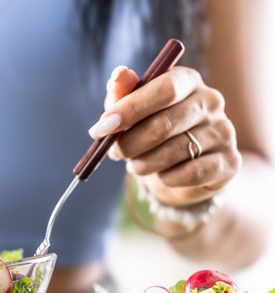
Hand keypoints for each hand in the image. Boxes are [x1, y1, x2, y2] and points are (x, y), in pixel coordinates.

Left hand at [89, 65, 241, 206]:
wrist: (182, 166)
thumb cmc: (149, 129)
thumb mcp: (130, 110)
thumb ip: (123, 93)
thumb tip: (119, 74)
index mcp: (187, 80)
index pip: (165, 89)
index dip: (130, 109)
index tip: (101, 127)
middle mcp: (211, 101)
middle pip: (163, 124)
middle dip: (129, 143)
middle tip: (114, 152)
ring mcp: (224, 131)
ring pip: (172, 152)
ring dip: (142, 164)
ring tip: (135, 164)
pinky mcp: (230, 161)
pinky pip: (190, 174)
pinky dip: (166, 178)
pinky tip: (162, 175)